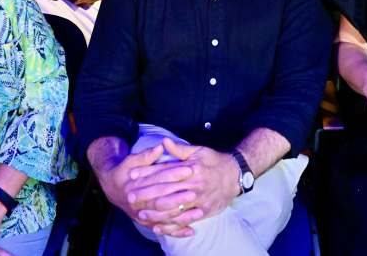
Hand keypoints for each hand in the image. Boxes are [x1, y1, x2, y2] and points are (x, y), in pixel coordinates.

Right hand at [100, 145, 196, 231]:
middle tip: (195, 192)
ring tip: (199, 212)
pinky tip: (190, 230)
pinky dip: (177, 231)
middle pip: (162, 201)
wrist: (112, 189)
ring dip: (182, 217)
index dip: (174, 173)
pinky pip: (164, 229)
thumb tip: (161, 146)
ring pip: (164, 218)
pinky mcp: (147, 224)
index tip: (189, 168)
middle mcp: (137, 204)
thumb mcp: (131, 161)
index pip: (158, 179)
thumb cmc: (124, 172)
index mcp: (134, 186)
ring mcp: (142, 216)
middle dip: (179, 197)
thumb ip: (146, 155)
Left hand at [125, 138, 240, 236]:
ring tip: (141, 212)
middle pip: (165, 191)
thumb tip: (163, 141)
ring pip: (173, 207)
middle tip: (130, 197)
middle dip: (146, 194)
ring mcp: (199, 199)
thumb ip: (180, 149)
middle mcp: (194, 184)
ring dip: (156, 211)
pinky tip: (160, 226)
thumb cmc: (215, 161)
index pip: (164, 172)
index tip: (132, 176)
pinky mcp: (204, 210)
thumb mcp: (199, 150)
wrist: (236, 175)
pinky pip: (185, 220)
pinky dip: (171, 224)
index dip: (146, 174)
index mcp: (190, 168)